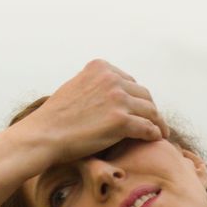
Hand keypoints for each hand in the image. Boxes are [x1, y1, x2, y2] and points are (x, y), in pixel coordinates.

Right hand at [29, 58, 171, 167]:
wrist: (45, 134)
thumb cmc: (55, 119)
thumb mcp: (75, 88)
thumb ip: (94, 86)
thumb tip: (105, 95)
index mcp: (100, 67)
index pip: (130, 81)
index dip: (137, 98)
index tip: (141, 110)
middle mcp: (111, 78)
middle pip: (143, 94)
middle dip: (150, 109)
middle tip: (155, 123)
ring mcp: (117, 98)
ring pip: (150, 110)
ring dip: (157, 122)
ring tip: (161, 133)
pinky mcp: (121, 121)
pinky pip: (148, 127)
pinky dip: (155, 133)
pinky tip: (156, 139)